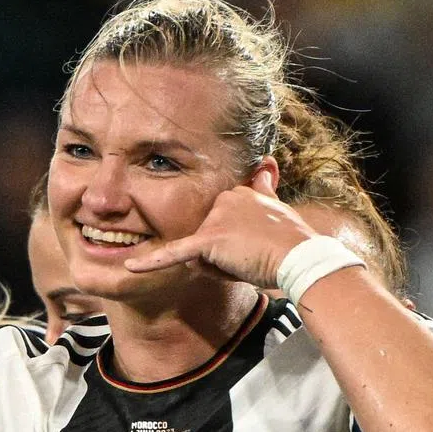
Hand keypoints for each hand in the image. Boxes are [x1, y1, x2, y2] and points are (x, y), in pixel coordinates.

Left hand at [124, 167, 315, 287]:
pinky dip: (152, 263)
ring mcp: (215, 218)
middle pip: (206, 242)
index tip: (258, 247)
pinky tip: (131, 267)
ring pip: (200, 256)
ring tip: (248, 262)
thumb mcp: (277, 209)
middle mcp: (223, 200)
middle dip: (224, 258)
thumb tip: (265, 163)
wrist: (301, 259)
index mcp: (236, 193)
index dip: (235, 246)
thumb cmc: (291, 242)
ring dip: (221, 267)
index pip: (218, 227)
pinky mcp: (208, 240)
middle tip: (254, 257)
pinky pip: (175, 254)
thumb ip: (264, 188)